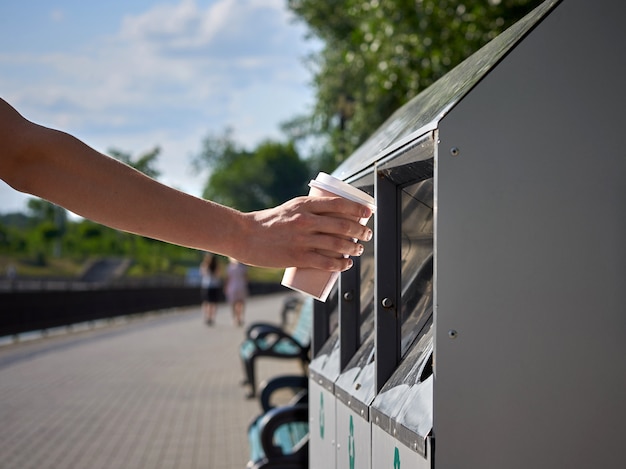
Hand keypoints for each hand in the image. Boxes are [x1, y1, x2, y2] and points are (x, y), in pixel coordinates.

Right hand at [238, 195, 372, 270]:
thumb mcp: (290, 208)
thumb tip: (332, 216)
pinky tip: (346, 264)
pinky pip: (326, 262)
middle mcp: (306, 220)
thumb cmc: (268, 222)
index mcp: (304, 205)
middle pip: (343, 226)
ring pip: (338, 245)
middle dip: (360, 231)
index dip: (358, 209)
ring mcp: (303, 239)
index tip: (368, 213)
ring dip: (353, 248)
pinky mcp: (298, 257)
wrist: (244, 236)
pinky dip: (340, 264)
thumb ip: (308, 211)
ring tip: (358, 249)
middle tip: (366, 234)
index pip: (339, 204)